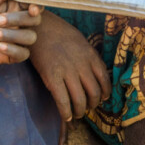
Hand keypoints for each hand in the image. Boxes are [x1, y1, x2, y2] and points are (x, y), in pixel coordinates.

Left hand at [0, 0, 42, 65]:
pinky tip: (0, 46)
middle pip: (34, 21)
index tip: (31, 7)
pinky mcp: (6, 54)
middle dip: (19, 20)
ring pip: (30, 38)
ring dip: (14, 36)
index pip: (36, 5)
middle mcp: (15, 22)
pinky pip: (23, 54)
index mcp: (13, 6)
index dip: (38, 6)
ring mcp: (12, 38)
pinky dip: (15, 50)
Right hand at [30, 11, 109, 144]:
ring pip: (80, 100)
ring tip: (77, 114)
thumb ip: (89, 57)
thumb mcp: (81, 42)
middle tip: (88, 108)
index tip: (102, 98)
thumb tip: (94, 71)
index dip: (105, 93)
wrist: (39, 28)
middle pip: (94, 93)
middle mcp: (82, 66)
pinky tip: (66, 116)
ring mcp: (68, 72)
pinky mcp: (52, 78)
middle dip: (93, 105)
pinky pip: (63, 101)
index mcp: (91, 56)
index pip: (105, 79)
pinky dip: (66, 113)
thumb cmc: (59, 33)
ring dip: (80, 111)